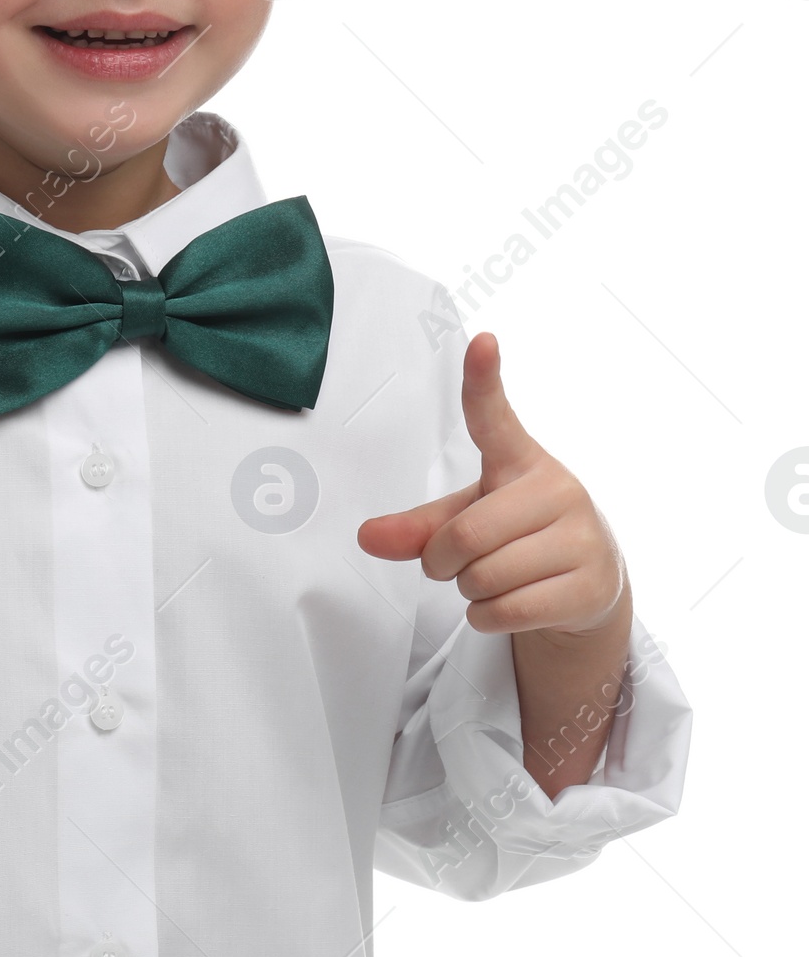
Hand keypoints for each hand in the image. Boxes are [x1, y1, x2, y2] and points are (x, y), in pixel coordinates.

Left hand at [356, 332, 626, 640]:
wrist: (590, 580)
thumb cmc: (518, 534)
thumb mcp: (468, 519)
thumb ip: (417, 527)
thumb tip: (365, 537)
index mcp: (519, 460)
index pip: (494, 417)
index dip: (484, 379)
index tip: (481, 340)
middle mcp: (556, 489)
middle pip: (464, 536)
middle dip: (441, 563)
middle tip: (451, 565)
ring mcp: (581, 537)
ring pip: (485, 577)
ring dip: (469, 591)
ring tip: (493, 579)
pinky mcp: (591, 584)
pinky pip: (507, 610)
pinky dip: (487, 616)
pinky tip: (506, 604)